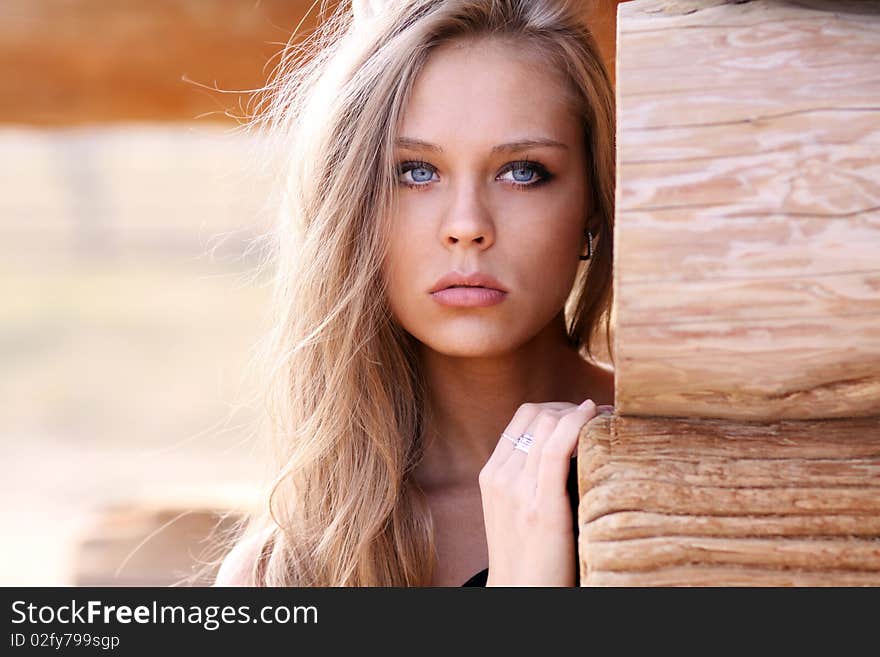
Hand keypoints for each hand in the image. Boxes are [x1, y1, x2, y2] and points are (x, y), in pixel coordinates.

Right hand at [478, 399, 598, 585]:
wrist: (520, 596)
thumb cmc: (529, 556)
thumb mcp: (516, 510)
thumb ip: (529, 479)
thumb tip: (568, 449)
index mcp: (492, 475)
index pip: (523, 417)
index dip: (557, 407)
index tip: (583, 412)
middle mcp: (500, 477)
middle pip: (536, 414)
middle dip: (572, 407)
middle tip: (602, 414)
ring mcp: (517, 490)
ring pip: (547, 424)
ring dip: (581, 413)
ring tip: (607, 418)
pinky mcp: (541, 507)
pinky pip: (556, 448)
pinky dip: (577, 424)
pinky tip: (595, 418)